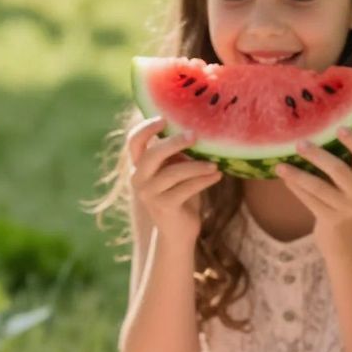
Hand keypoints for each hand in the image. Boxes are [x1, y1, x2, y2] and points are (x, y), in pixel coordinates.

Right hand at [127, 117, 221, 243]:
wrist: (177, 233)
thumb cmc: (180, 195)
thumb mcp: (176, 171)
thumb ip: (178, 155)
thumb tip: (196, 131)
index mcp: (139, 165)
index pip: (133, 141)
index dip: (146, 128)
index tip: (165, 118)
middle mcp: (138, 179)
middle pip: (152, 155)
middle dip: (173, 143)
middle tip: (194, 135)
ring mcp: (149, 195)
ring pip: (173, 173)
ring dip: (196, 166)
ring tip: (215, 163)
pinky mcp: (163, 208)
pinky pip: (186, 189)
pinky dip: (203, 180)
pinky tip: (218, 175)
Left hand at [274, 129, 351, 248]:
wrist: (348, 243)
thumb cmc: (344, 202)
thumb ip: (341, 165)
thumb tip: (310, 136)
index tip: (340, 127)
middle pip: (339, 170)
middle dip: (318, 156)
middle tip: (299, 143)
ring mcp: (347, 209)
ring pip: (319, 188)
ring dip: (298, 175)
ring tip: (280, 166)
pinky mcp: (331, 221)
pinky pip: (310, 201)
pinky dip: (296, 188)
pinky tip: (284, 178)